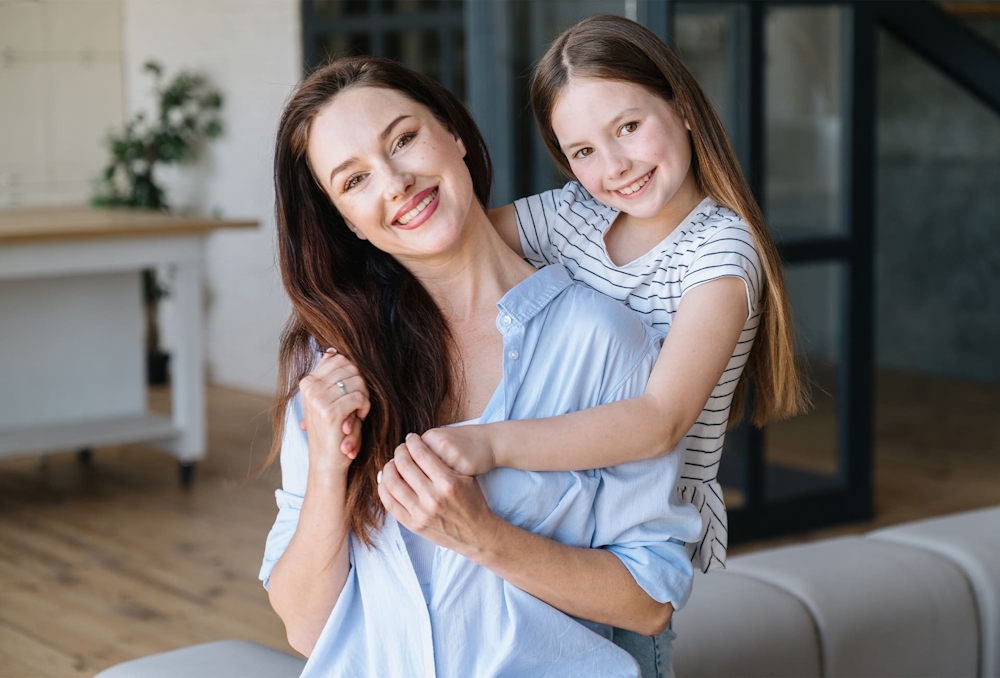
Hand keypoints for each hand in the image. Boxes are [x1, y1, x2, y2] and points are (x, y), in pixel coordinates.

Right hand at [298, 349, 371, 472]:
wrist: (327, 460)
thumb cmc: (332, 429)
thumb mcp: (328, 398)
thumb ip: (329, 375)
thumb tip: (331, 351)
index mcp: (308, 382)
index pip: (339, 358)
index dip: (353, 372)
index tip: (351, 391)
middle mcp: (310, 388)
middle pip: (351, 367)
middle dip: (361, 384)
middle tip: (358, 403)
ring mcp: (318, 399)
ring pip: (358, 381)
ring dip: (364, 397)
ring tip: (358, 412)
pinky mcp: (330, 413)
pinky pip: (359, 397)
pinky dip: (365, 407)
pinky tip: (359, 418)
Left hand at [377, 433, 500, 558]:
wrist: (477, 534)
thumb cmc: (472, 502)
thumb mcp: (464, 478)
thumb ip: (442, 463)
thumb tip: (417, 447)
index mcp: (447, 482)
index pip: (420, 453)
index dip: (412, 441)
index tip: (411, 438)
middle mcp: (432, 498)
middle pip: (404, 465)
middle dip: (399, 452)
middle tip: (401, 449)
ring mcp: (420, 513)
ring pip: (392, 483)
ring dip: (389, 468)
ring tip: (393, 463)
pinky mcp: (413, 525)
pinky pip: (389, 503)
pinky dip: (383, 487)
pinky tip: (386, 479)